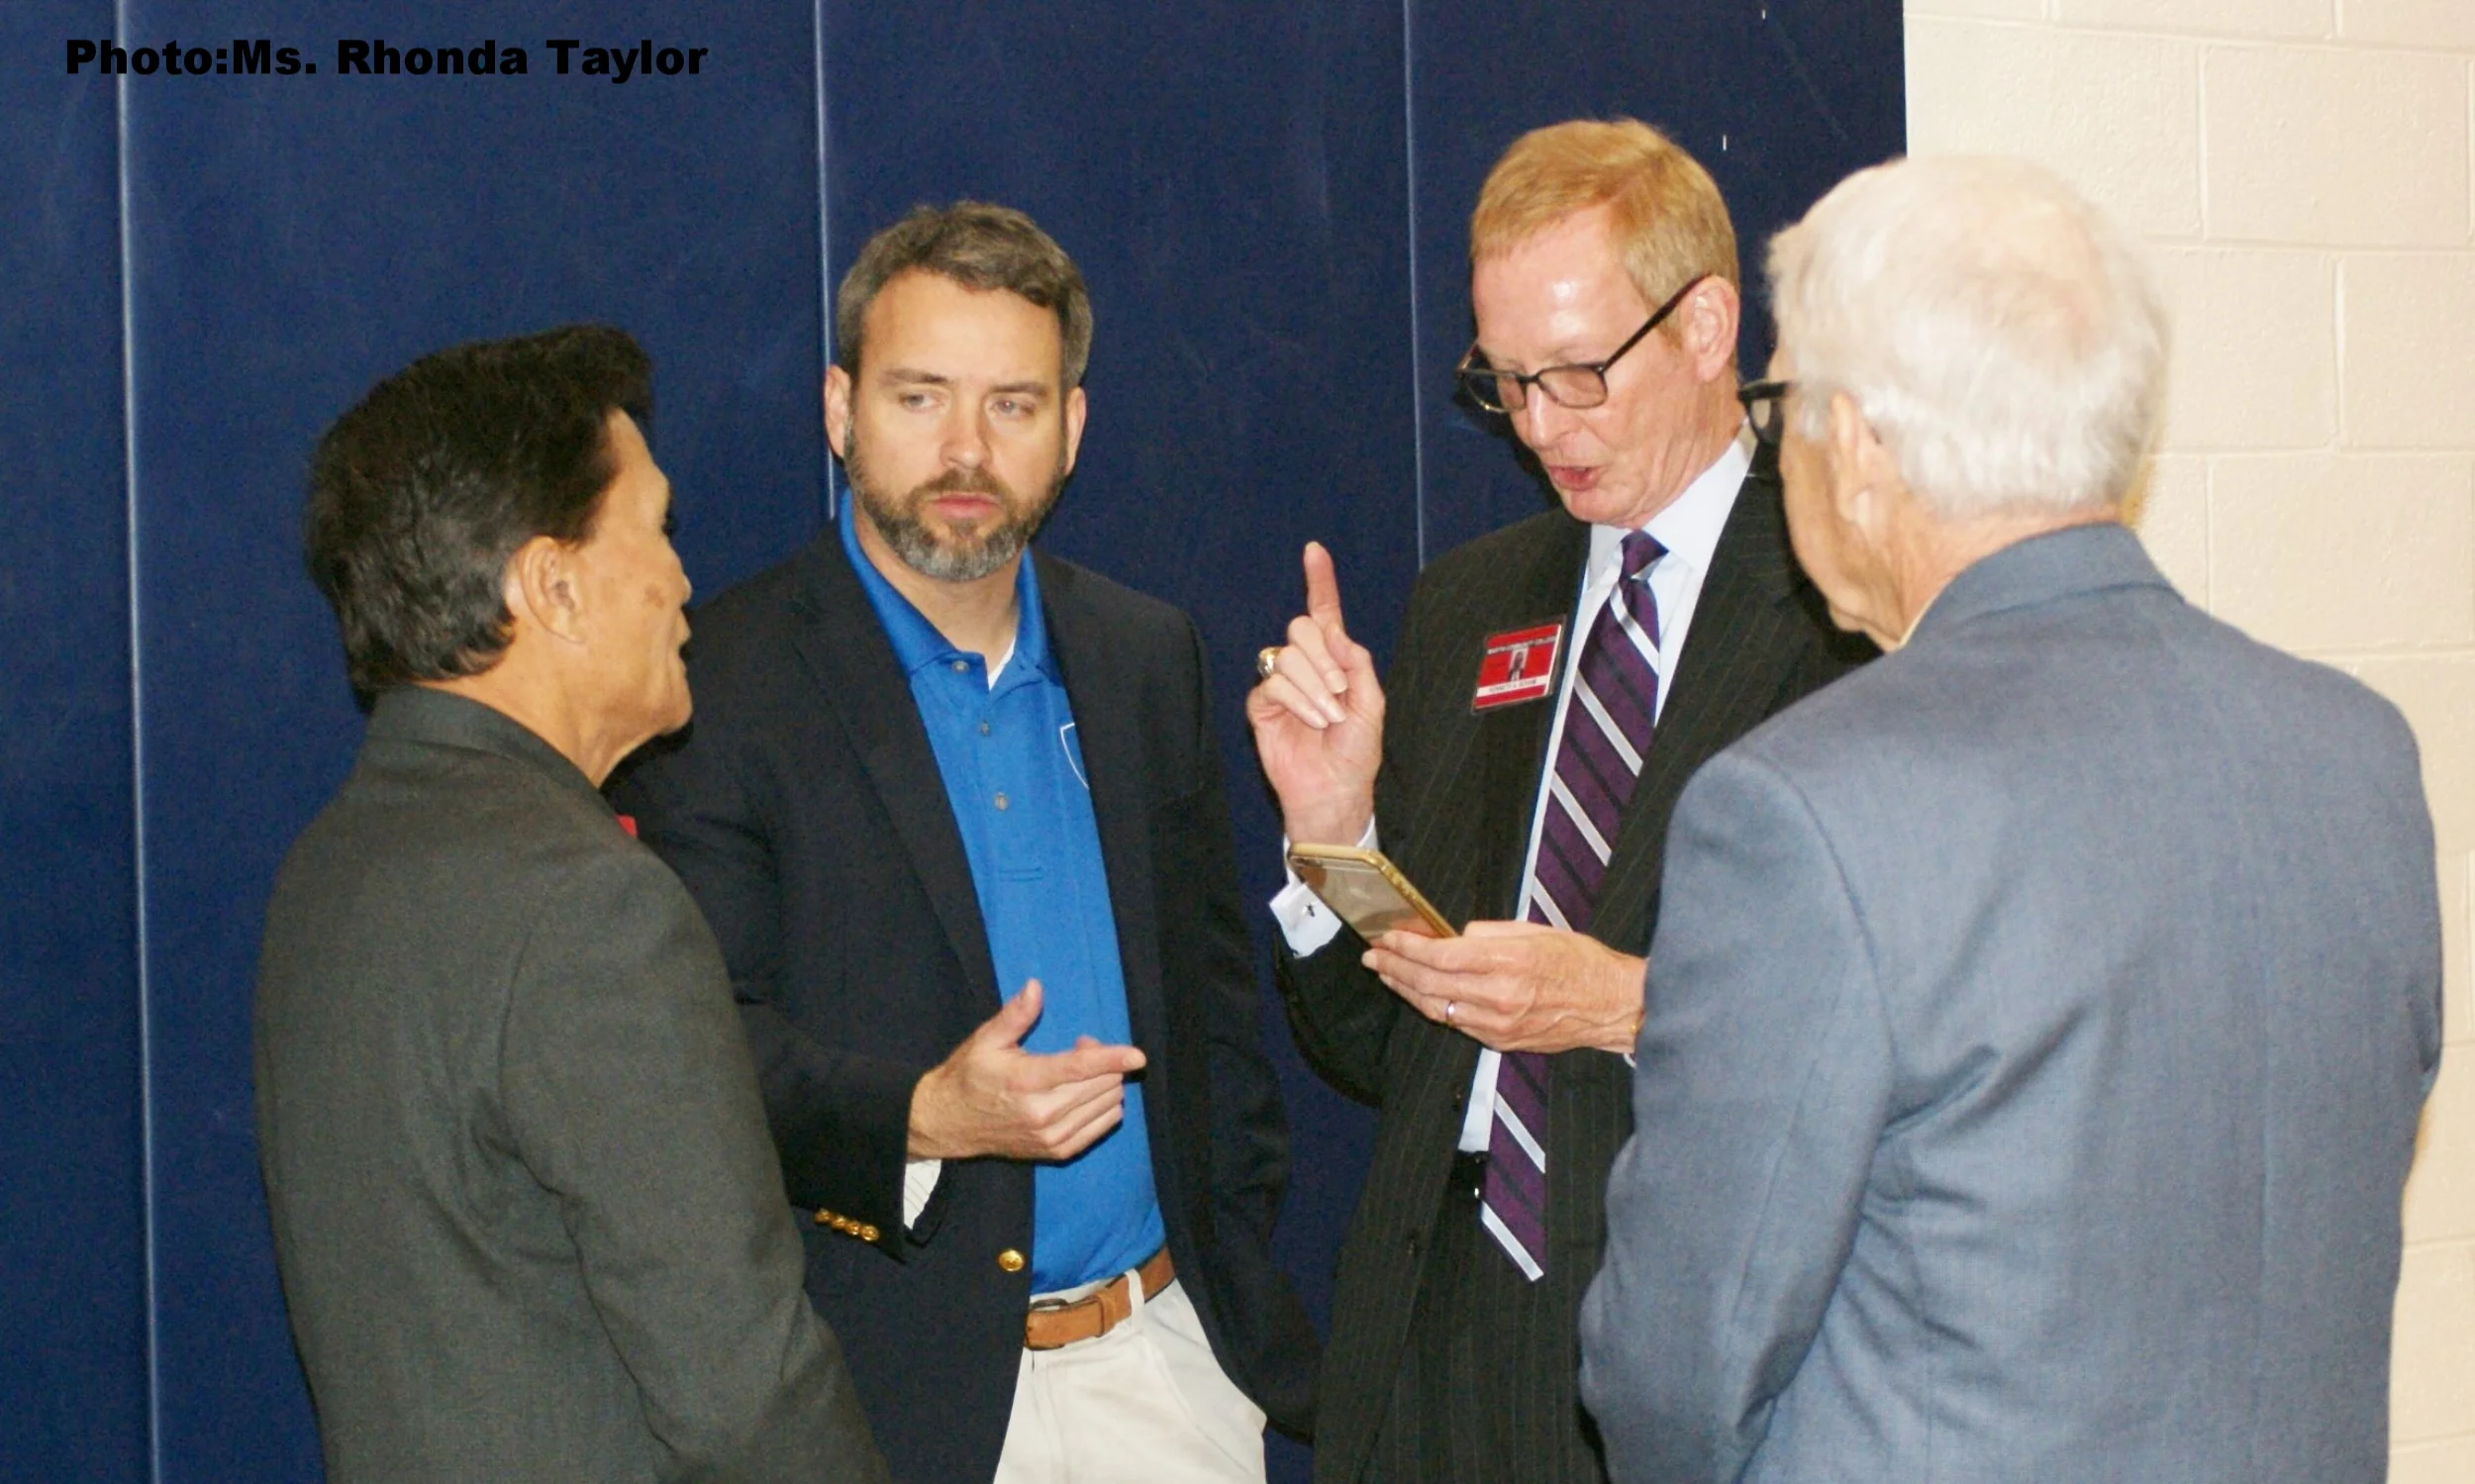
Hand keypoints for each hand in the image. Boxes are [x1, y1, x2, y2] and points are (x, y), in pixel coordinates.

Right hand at [906, 980, 1146, 1161]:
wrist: (950, 1123)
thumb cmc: (969, 1076)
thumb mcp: (986, 1040)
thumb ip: (1015, 1015)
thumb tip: (1036, 986)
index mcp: (1026, 1082)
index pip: (1080, 1069)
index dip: (1112, 1058)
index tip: (1137, 1055)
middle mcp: (1044, 1114)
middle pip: (1101, 1084)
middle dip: (1104, 1059)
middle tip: (1081, 1044)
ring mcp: (1053, 1137)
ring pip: (1108, 1104)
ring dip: (1106, 1081)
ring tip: (1079, 1071)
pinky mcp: (1059, 1151)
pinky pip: (1104, 1125)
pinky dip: (1105, 1105)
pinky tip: (1085, 1092)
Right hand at [1246, 541, 1384, 844]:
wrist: (1334, 789)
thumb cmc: (1356, 752)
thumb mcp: (1372, 703)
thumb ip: (1357, 663)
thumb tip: (1333, 631)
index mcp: (1335, 660)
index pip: (1324, 612)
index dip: (1319, 581)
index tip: (1314, 550)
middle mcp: (1306, 666)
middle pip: (1302, 627)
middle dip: (1325, 658)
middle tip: (1340, 692)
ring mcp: (1282, 683)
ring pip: (1288, 654)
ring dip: (1315, 686)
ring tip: (1327, 717)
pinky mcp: (1262, 704)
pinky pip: (1274, 682)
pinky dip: (1297, 699)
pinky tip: (1310, 720)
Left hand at [1364, 921, 1644, 1054]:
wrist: (1611, 1006)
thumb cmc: (1579, 962)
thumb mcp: (1536, 931)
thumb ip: (1489, 933)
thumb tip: (1455, 937)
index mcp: (1506, 962)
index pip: (1440, 955)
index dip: (1407, 947)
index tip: (1387, 938)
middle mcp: (1497, 996)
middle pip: (1429, 983)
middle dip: (1395, 967)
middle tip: (1373, 956)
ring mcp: (1497, 1023)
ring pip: (1436, 1008)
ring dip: (1406, 990)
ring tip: (1387, 974)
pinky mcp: (1500, 1041)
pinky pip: (1456, 1023)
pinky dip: (1433, 1006)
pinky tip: (1420, 994)